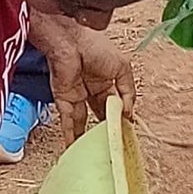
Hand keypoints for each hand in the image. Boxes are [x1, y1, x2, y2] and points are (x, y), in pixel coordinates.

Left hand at [27, 11, 135, 140]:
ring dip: (87, 136)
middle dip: (105, 129)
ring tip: (95, 153)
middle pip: (99, 114)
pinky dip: (70, 134)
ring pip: (83, 121)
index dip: (119, 117)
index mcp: (106, 80)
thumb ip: (127, 91)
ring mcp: (76, 95)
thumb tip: (129, 113)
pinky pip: (68, 120)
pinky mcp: (63, 99)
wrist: (69, 40)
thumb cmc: (95, 46)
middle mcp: (91, 89)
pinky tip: (74, 148)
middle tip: (112, 145)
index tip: (125, 132)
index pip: (114, 104)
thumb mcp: (122, 67)